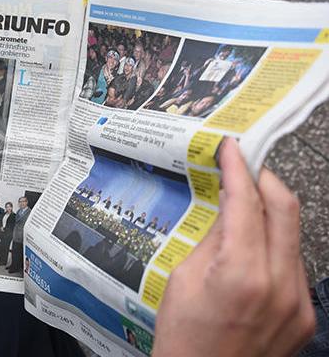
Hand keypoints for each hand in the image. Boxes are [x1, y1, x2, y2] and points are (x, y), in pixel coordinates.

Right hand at [153, 138, 314, 356]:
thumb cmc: (183, 337)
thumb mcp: (182, 278)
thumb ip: (211, 240)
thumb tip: (227, 208)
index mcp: (242, 274)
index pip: (247, 203)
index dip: (238, 169)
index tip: (231, 149)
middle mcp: (280, 286)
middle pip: (285, 208)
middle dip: (264, 179)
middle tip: (243, 167)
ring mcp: (298, 302)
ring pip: (292, 235)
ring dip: (269, 214)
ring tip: (242, 208)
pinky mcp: (304, 315)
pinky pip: (294, 265)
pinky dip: (274, 247)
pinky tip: (251, 250)